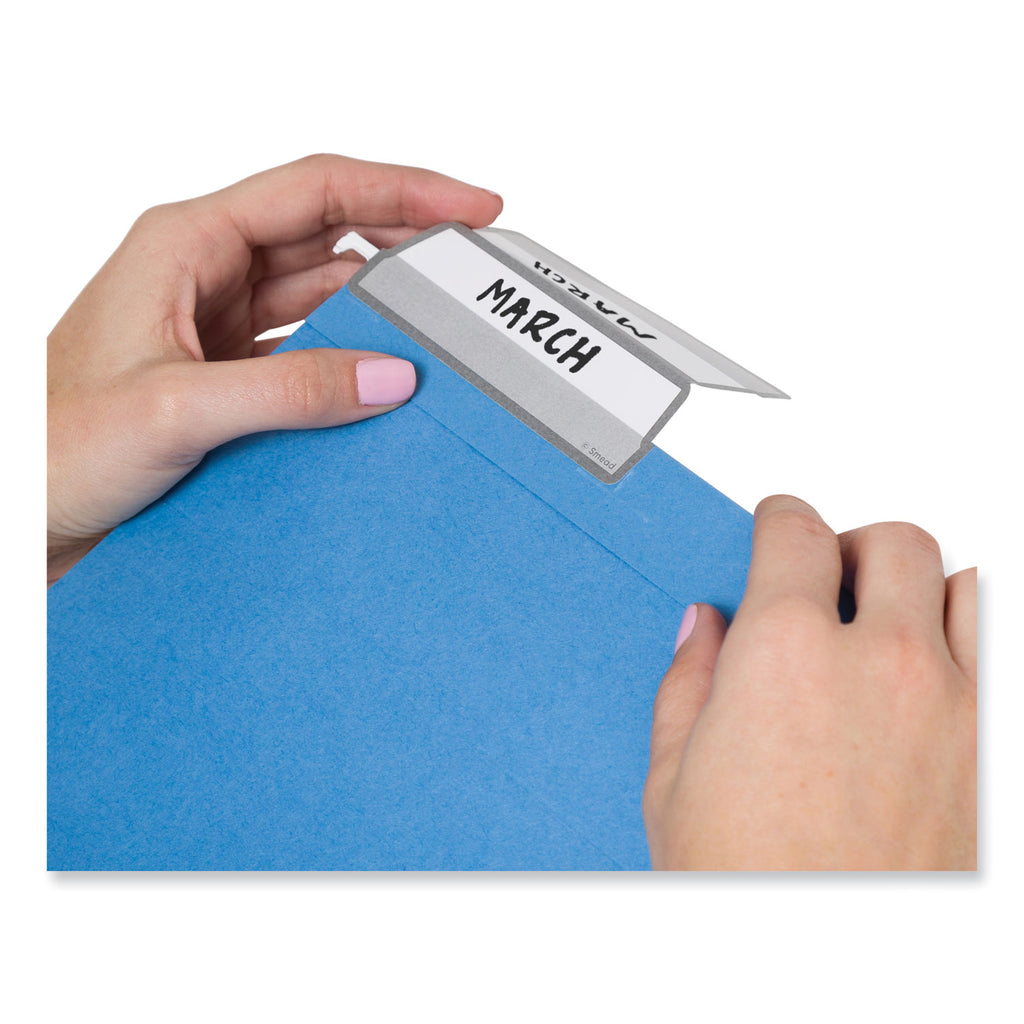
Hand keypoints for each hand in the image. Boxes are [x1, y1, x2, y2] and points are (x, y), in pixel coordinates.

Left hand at [47, 154, 501, 583]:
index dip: (403, 192)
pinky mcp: (228, 373)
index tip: (469, 209)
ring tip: (441, 329)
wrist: (24, 516)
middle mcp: (205, 271)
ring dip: (381, 309)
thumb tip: (393, 376)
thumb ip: (290, 389)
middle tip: (469, 269)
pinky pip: (309, 350)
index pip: (317, 190)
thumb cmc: (56, 448)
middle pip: (329, 234)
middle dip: (404, 245)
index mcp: (185, 242)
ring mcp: (218, 323)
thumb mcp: (177, 409)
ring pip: (324, 293)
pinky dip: (352, 361)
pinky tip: (384, 380)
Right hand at [643, 494, 976, 869]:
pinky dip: (971, 641)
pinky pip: (1001, 652)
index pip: (793, 531)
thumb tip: (704, 629)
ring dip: (919, 585)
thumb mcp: (673, 780)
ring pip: (962, 583)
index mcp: (784, 654)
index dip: (779, 518)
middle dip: (850, 543)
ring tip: (886, 618)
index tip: (777, 525)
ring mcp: (954, 706)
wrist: (821, 979)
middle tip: (825, 574)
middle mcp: (880, 663)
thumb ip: (688, 681)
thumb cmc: (745, 891)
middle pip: (888, 540)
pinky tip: (935, 671)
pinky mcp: (996, 755)